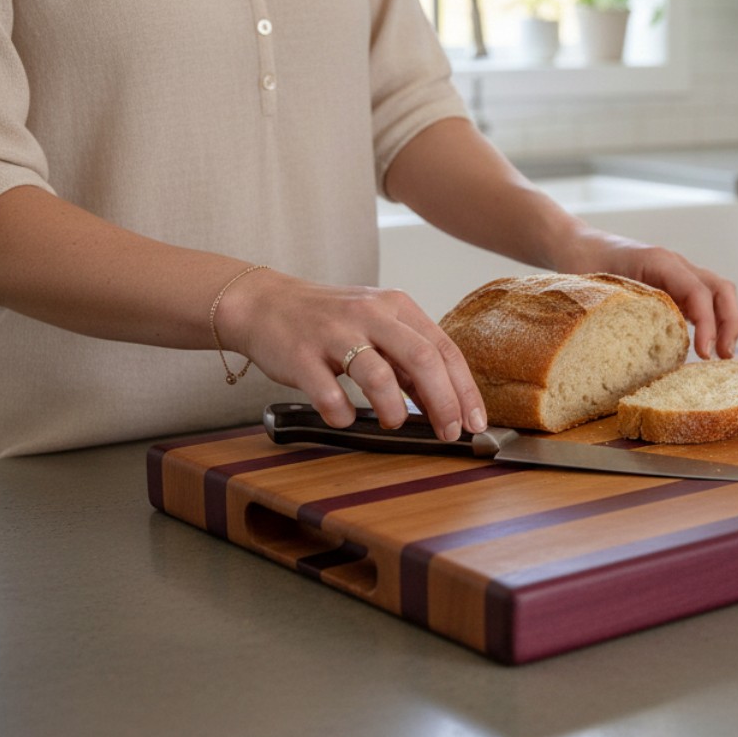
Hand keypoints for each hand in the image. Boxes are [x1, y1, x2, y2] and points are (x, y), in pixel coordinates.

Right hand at [214, 269, 486, 439]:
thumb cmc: (329, 322)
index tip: (475, 422)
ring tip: (394, 423)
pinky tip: (344, 417)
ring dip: (394, 410)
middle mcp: (370, 314)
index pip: (444, 349)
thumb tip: (447, 403)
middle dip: (444, 402)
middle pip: (422, 359)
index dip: (464, 389)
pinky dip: (342, 414)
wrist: (263, 304)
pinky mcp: (301, 356)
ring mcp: (335, 333)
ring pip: (378, 375)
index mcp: (396, 307)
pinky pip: (329, 394)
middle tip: (449, 432)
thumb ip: (409, 360)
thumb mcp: (378, 326)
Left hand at [563, 232, 737, 359]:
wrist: (578, 246)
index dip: (707, 323)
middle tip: (724, 356)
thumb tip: (636, 347)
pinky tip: (704, 345)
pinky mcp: (675, 287)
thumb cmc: (584, 263)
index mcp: (660, 262)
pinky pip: (704, 302)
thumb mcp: (598, 287)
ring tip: (721, 355)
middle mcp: (676, 266)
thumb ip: (619, 309)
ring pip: (717, 294)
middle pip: (720, 289)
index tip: (703, 352)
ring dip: (725, 323)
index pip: (698, 291)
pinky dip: (711, 322)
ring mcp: (678, 276)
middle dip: (729, 322)